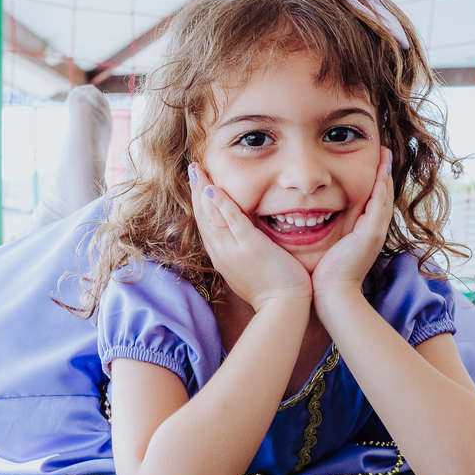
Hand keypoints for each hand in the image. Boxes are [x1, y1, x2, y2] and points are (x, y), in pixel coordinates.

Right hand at [189, 163, 312, 310]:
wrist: (282, 307)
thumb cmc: (272, 289)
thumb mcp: (249, 268)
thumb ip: (242, 251)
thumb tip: (242, 238)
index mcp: (222, 256)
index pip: (206, 223)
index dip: (199, 202)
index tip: (197, 183)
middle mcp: (222, 252)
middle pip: (203, 216)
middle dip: (196, 190)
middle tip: (192, 168)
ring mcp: (233, 249)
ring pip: (212, 215)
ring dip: (203, 190)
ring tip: (196, 169)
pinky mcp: (250, 247)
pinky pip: (232, 221)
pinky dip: (222, 204)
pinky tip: (213, 188)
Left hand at [311, 147, 392, 298]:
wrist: (333, 295)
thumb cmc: (323, 275)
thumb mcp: (325, 247)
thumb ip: (320, 231)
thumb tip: (305, 219)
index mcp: (363, 232)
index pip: (371, 200)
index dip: (373, 180)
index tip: (371, 161)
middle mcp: (373, 229)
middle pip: (382, 193)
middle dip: (382, 171)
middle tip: (382, 150)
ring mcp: (375, 231)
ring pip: (384, 195)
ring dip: (385, 172)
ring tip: (384, 152)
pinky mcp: (372, 233)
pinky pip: (379, 203)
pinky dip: (381, 184)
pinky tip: (380, 168)